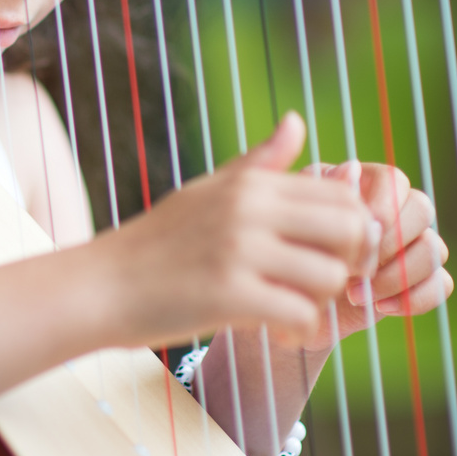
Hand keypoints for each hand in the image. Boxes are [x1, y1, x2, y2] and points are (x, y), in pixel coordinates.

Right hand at [99, 112, 377, 348]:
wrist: (101, 286)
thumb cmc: (158, 243)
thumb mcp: (209, 191)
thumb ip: (260, 163)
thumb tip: (296, 121)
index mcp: (250, 183)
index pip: (342, 194)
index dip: (355, 229)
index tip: (333, 256)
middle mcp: (249, 209)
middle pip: (350, 229)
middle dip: (351, 264)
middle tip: (323, 286)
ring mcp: (239, 250)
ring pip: (331, 276)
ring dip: (323, 303)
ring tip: (295, 312)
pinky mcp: (228, 294)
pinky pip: (301, 314)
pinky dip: (300, 332)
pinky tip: (279, 334)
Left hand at [290, 162, 453, 349]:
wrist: (291, 301)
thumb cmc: (288, 251)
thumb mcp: (291, 218)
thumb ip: (316, 189)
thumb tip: (352, 167)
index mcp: (364, 186)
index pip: (395, 180)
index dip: (384, 207)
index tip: (356, 236)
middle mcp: (393, 212)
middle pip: (423, 208)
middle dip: (392, 244)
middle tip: (357, 269)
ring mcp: (409, 247)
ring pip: (435, 248)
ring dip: (399, 275)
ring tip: (357, 294)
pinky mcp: (417, 282)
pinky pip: (442, 284)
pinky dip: (416, 298)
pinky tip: (381, 306)